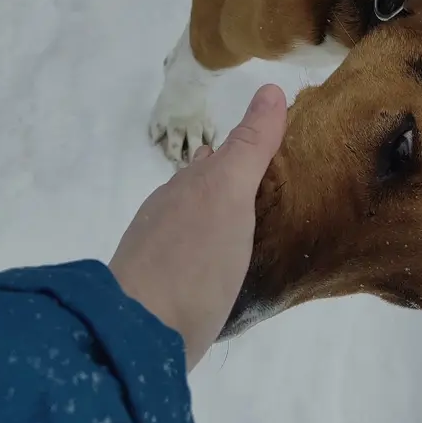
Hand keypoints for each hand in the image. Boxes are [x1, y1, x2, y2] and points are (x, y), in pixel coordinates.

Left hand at [109, 84, 286, 370]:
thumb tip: (271, 88)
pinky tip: (230, 266)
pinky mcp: (165, 289)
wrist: (139, 334)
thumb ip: (250, 146)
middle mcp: (170, 211)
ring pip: (200, 221)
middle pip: (208, 186)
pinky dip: (216, 250)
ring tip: (263, 224)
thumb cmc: (192, 259)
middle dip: (237, 181)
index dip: (250, 148)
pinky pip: (197, 256)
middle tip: (283, 187)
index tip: (282, 149)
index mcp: (187, 186)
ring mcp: (163, 251)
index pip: (222, 155)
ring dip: (226, 217)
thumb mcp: (228, 195)